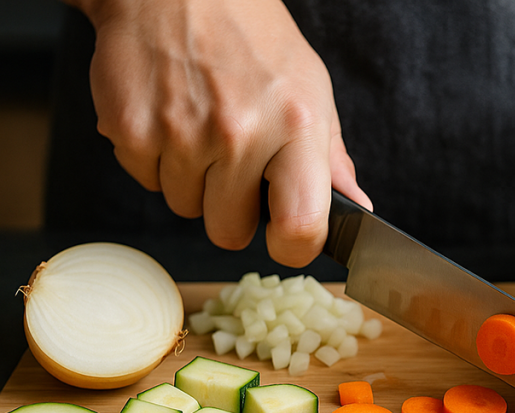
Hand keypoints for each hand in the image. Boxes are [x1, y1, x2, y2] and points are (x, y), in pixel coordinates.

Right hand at [77, 0, 370, 266]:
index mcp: (296, 125)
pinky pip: (146, 182)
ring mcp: (180, 133)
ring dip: (193, 182)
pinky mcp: (129, 129)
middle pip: (228, 233)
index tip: (287, 236)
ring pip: (184, 209)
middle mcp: (240, 132)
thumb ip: (332, 159)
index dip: (294, 246)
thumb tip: (358, 208)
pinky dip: (156, 161)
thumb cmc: (252, 39)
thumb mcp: (311, 89)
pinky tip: (170, 118)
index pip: (300, 226)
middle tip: (235, 165)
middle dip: (231, 210)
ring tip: (202, 129)